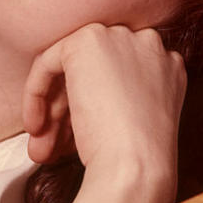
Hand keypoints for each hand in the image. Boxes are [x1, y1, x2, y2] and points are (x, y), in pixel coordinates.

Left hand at [22, 23, 186, 202]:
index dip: (91, 108)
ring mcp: (119, 37)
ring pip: (71, 70)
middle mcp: (147, 42)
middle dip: (67, 112)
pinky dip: (36, 93)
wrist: (136, 165)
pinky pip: (49, 61)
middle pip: (94, 72)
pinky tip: (37, 126)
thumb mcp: (135, 120)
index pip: (117, 77)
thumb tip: (78, 107)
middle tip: (51, 146)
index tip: (75, 139)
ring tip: (41, 150)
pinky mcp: (88, 39)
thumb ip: (115, 99)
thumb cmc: (137, 158)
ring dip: (52, 111)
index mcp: (165, 65)